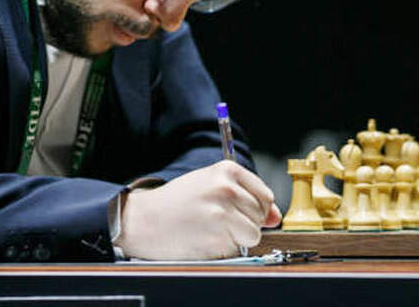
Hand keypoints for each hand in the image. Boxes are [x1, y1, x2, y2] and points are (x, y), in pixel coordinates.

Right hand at [114, 160, 282, 259]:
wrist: (144, 220)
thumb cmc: (177, 202)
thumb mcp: (211, 186)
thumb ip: (245, 196)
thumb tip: (275, 217)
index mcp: (227, 170)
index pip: (265, 195)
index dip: (254, 208)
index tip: (234, 209)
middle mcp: (227, 189)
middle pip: (261, 215)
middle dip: (244, 222)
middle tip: (215, 219)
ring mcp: (223, 214)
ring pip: (254, 234)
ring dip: (237, 238)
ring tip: (211, 228)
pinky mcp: (218, 237)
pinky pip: (237, 248)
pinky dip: (224, 249)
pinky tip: (204, 238)